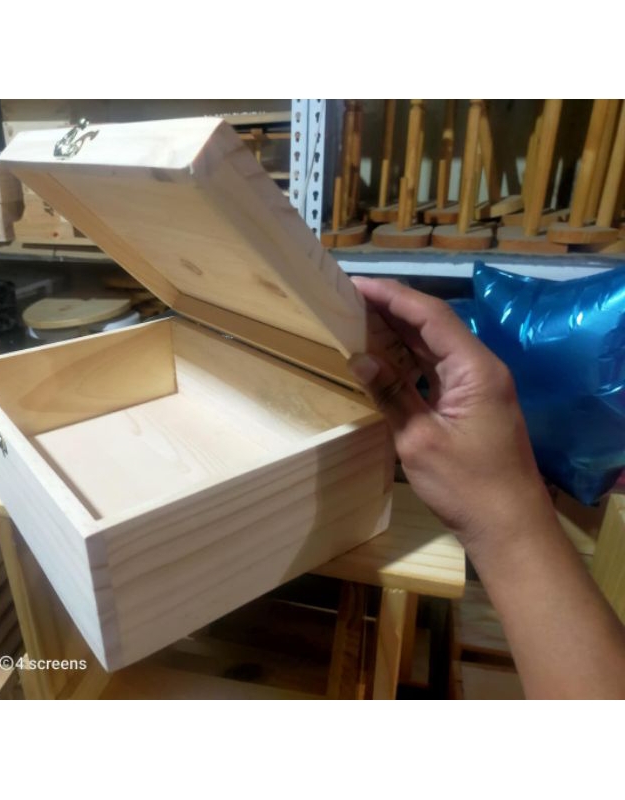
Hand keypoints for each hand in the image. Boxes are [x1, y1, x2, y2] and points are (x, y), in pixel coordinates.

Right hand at [349, 276, 552, 545]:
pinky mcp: (472, 403)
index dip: (393, 297)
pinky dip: (409, 359)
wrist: (508, 527)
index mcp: (475, 369)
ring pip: (435, 346)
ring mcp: (478, 386)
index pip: (431, 317)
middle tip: (350, 297)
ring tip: (359, 317)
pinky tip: (383, 354)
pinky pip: (437, 369)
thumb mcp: (419, 440)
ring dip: (399, 332)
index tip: (356, 284)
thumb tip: (359, 358)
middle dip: (393, 308)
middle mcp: (481, 368)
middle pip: (434, 325)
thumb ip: (391, 394)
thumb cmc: (466, 485)